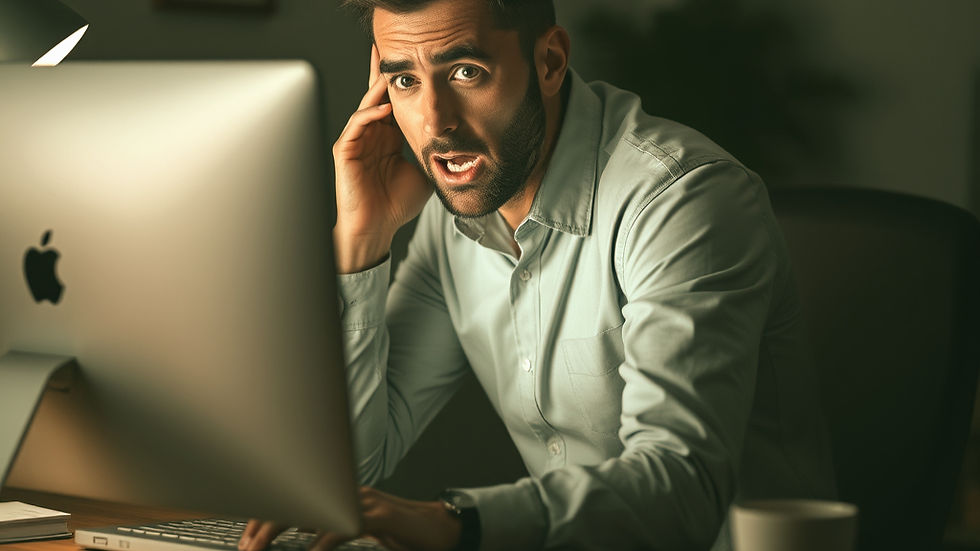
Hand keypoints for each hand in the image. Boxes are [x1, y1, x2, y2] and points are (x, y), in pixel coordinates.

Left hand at [238, 487, 461, 550]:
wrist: (442, 530)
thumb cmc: (402, 533)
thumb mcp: (361, 531)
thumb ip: (333, 529)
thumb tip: (304, 538)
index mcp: (343, 495)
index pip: (298, 497)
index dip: (268, 516)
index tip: (246, 538)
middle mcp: (351, 492)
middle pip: (298, 497)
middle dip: (265, 522)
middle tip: (246, 545)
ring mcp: (367, 501)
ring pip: (314, 507)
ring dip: (281, 528)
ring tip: (259, 547)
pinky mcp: (382, 516)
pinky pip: (345, 526)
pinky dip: (322, 541)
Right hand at [332, 45, 431, 273]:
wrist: (377, 228)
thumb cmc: (397, 205)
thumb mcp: (425, 173)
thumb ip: (434, 155)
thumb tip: (461, 146)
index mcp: (388, 138)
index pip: (394, 104)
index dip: (402, 84)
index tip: (413, 63)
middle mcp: (371, 135)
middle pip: (376, 96)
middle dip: (383, 73)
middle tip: (389, 48)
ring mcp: (356, 141)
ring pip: (366, 106)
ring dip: (378, 89)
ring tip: (390, 73)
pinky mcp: (344, 151)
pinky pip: (356, 125)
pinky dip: (369, 115)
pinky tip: (383, 108)